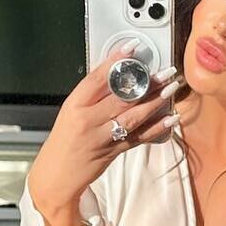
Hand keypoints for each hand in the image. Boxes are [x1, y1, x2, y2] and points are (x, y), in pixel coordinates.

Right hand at [27, 39, 182, 225]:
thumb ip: (93, 97)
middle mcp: (87, 120)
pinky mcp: (112, 152)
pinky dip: (156, 128)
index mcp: (75, 105)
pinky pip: (138, 138)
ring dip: (155, 102)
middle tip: (165, 72)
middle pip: (121, 97)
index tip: (132, 49)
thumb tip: (119, 75)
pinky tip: (170, 119)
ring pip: (132, 117)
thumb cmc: (64, 141)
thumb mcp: (71, 112)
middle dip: (146, 83)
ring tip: (171, 89)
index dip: (116, 62)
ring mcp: (100, 138)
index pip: (97, 79)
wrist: (55, 176)